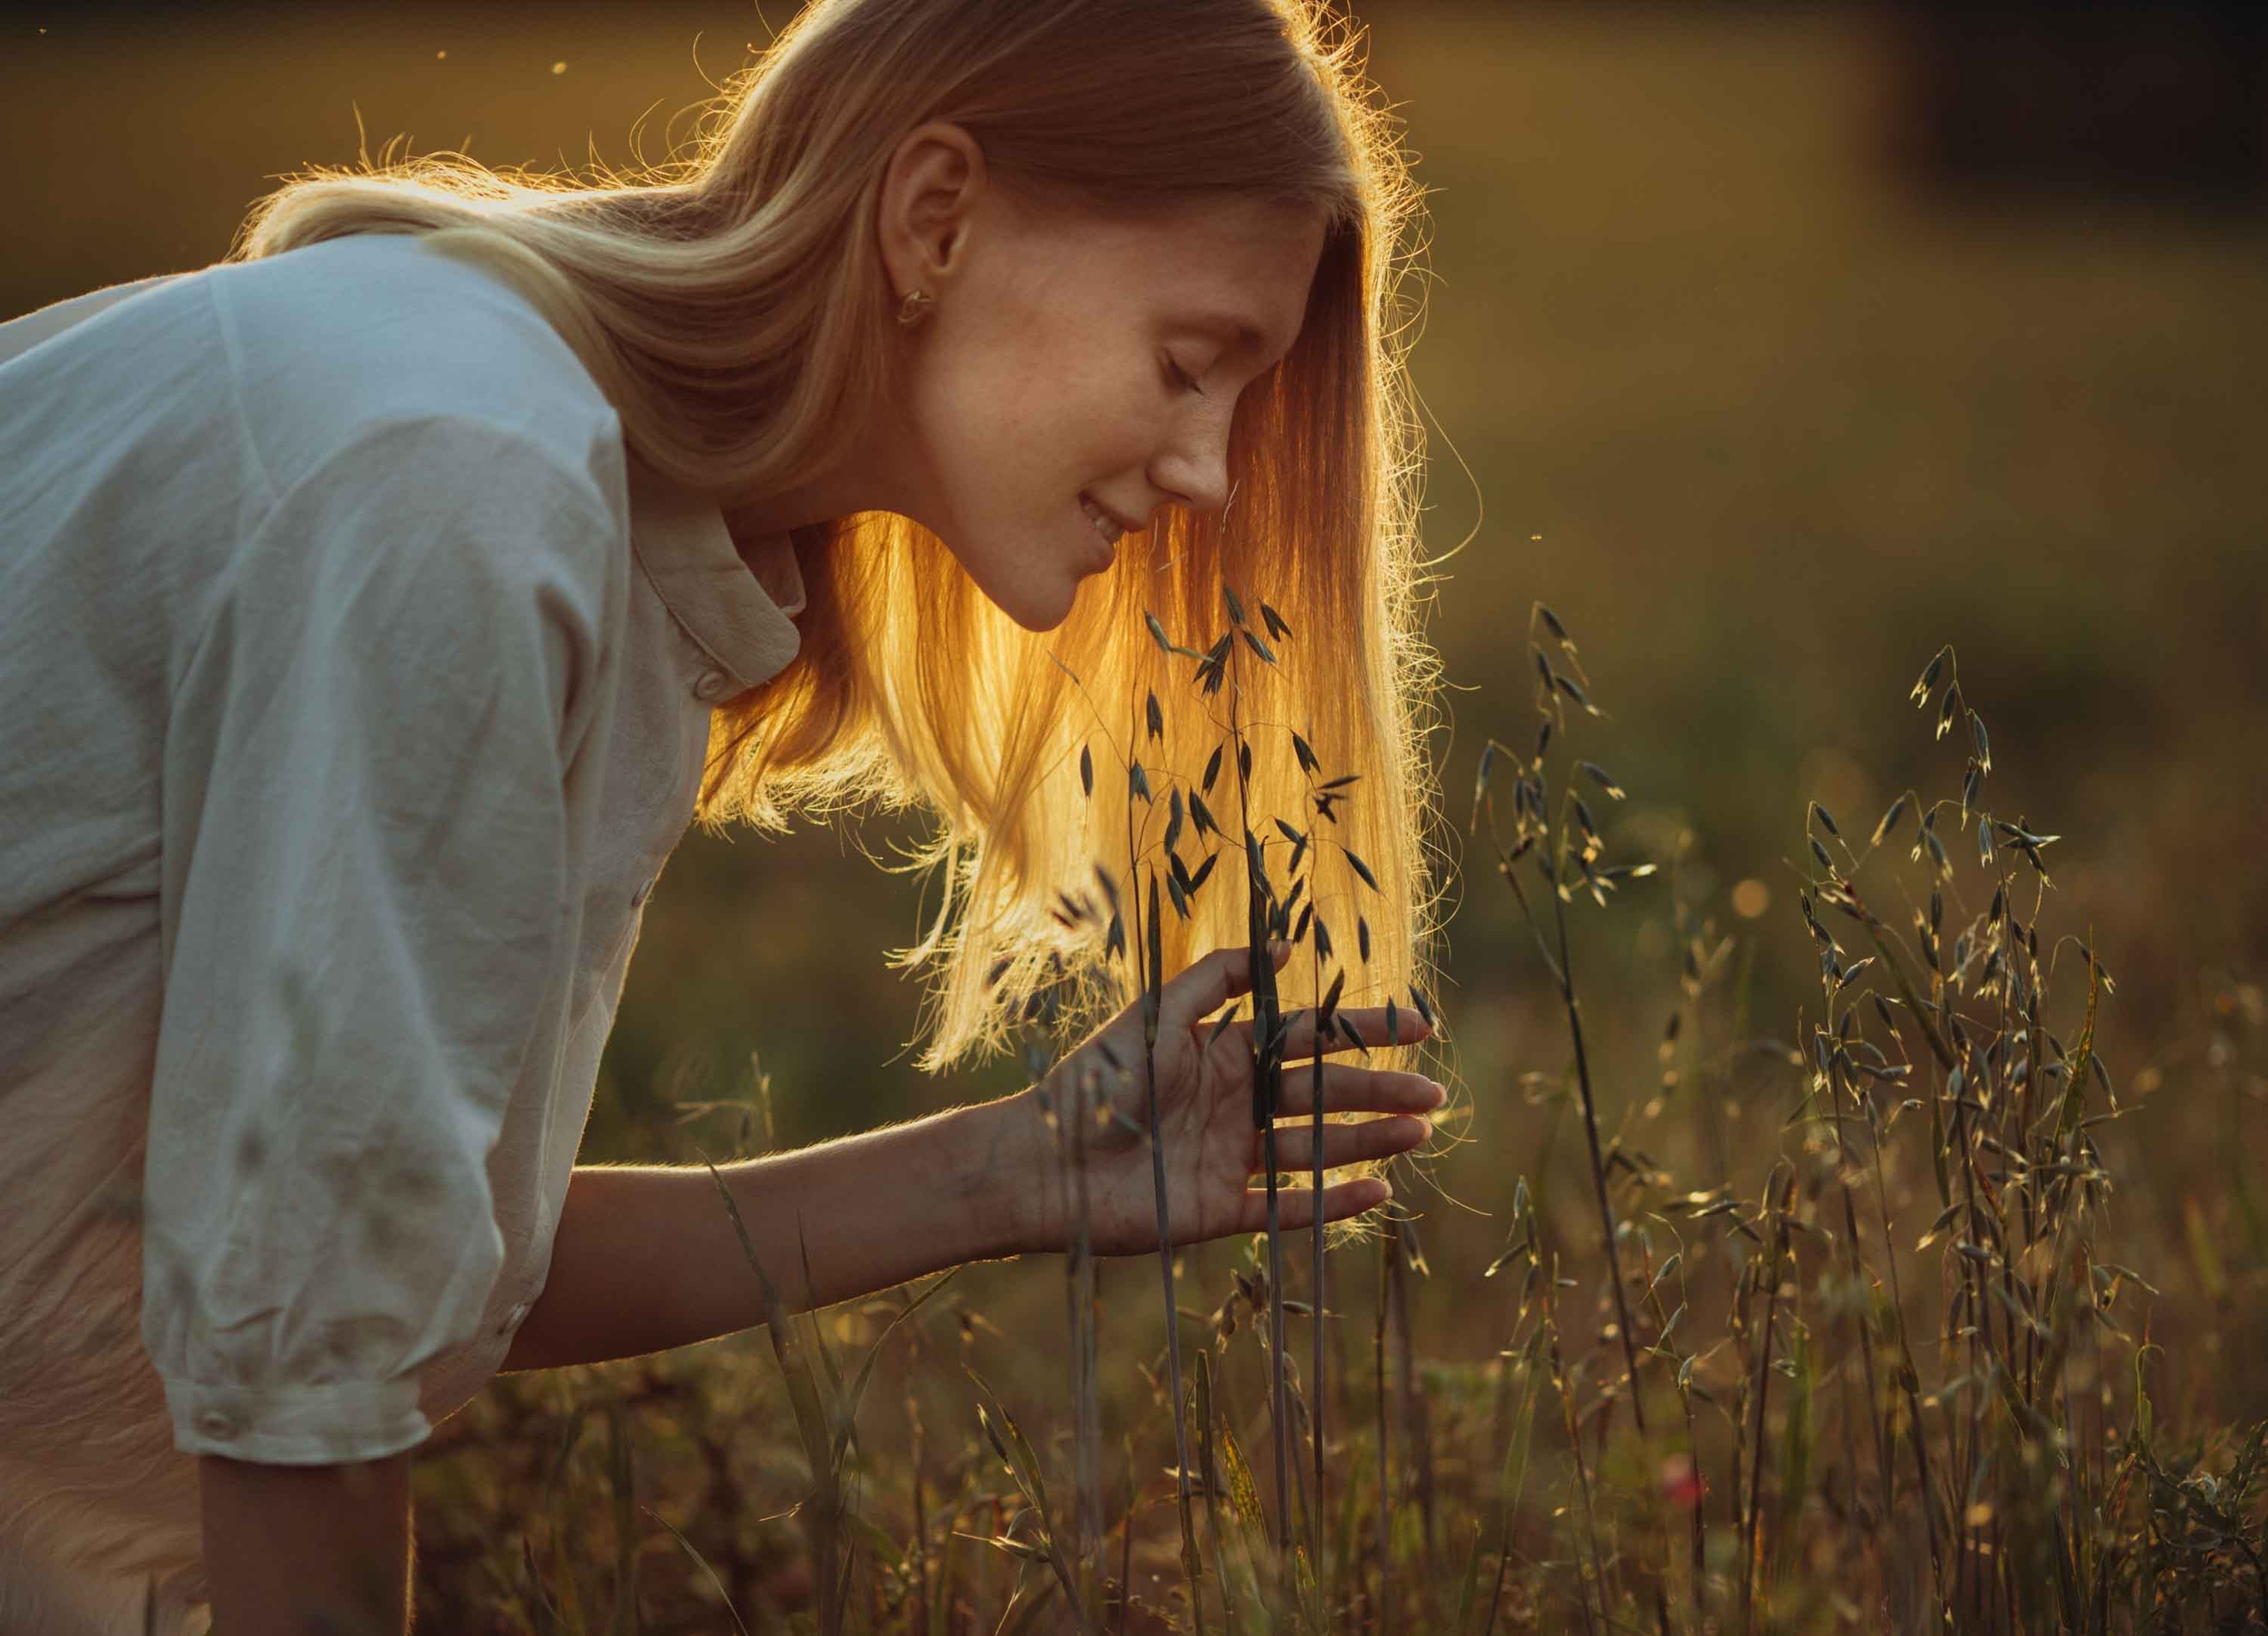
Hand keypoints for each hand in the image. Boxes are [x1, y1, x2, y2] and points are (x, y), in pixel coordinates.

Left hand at [1015, 941, 1442, 1256]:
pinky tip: (1377, 1193)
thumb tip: (1280, 948)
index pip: (1309, 1038)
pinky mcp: (1220, 1210)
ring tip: (1419, 1135)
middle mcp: (1235, 1103)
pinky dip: (1331, 1202)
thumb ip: (1214, 980)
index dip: (1363, 1033)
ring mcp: (1232, 1158)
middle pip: (1323, 1095)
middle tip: (1436, 1096)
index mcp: (1224, 1053)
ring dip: (1368, 1142)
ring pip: (1315, 1149)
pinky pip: (1287, 1209)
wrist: (1041, 1165)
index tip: (1418, 1027)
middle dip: (1380, 1092)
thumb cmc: (1091, 1084)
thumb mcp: (1154, 1017)